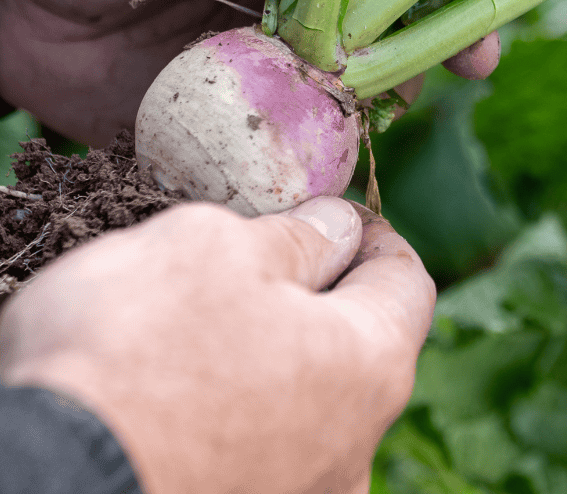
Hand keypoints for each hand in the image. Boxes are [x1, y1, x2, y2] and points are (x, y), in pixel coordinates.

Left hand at [0, 0, 511, 145]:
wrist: (5, 4)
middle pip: (403, 6)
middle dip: (453, 25)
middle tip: (481, 51)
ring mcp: (285, 52)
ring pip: (368, 72)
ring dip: (403, 86)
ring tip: (418, 93)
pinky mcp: (250, 108)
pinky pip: (310, 130)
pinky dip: (340, 144)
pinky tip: (358, 148)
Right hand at [0, 197, 432, 493]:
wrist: (44, 481)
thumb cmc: (134, 350)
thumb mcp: (216, 249)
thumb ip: (295, 237)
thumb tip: (335, 230)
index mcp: (372, 365)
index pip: (407, 282)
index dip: (372, 235)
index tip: (333, 214)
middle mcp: (355, 449)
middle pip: (361, 347)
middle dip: (319, 294)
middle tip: (259, 258)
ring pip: (310, 404)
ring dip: (275, 355)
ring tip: (207, 324)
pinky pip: (264, 450)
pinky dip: (240, 412)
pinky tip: (184, 392)